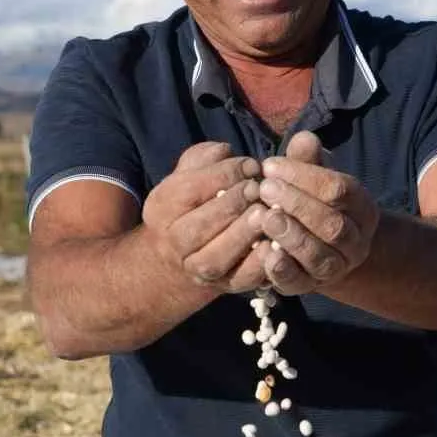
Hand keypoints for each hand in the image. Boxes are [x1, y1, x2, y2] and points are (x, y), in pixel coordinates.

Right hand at [142, 142, 271, 293]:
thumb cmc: (193, 202)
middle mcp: (173, 241)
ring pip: (215, 258)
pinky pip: (240, 280)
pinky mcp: (224, 286)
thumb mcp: (189, 174)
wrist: (177, 255)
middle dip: (232, 204)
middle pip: (199, 226)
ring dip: (242, 235)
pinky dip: (258, 266)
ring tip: (265, 214)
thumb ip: (204, 157)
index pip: (190, 189)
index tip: (251, 165)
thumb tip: (224, 151)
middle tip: (259, 189)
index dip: (224, 174)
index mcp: (163, 206)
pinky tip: (273, 245)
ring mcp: (197, 268)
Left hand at [254, 131, 378, 295]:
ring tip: (264, 216)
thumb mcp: (312, 178)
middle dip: (297, 204)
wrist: (321, 249)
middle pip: (332, 224)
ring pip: (319, 255)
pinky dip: (282, 268)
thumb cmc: (313, 203)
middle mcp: (356, 242)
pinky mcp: (309, 287)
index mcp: (362, 208)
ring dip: (291, 235)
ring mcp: (336, 268)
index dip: (305, 176)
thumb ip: (307, 160)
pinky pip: (299, 282)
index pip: (341, 189)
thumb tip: (305, 138)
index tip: (270, 165)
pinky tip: (265, 251)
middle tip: (264, 188)